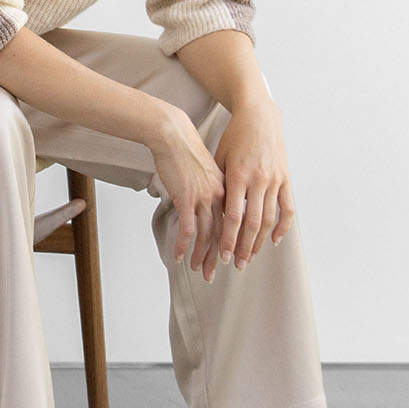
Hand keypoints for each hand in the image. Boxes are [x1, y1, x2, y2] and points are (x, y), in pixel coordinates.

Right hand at [149, 109, 226, 280]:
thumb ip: (212, 187)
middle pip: (224, 233)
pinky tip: (178, 256)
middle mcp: (220, 195)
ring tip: (196, 269)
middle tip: (213, 274)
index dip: (232, 244)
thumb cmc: (187, 149)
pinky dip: (183, 245)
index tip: (229, 258)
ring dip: (201, 255)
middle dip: (218, 257)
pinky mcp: (186, 197)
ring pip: (207, 234)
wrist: (173, 133)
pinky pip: (187, 228)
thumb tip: (209, 203)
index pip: (235, 222)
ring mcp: (204, 197)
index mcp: (229, 188)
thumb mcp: (207, 169)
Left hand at [209, 99, 294, 270]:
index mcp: (238, 175)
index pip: (233, 216)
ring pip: (269, 219)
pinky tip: (274, 240)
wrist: (259, 116)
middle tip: (236, 264)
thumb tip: (213, 214)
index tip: (222, 255)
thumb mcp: (220, 158)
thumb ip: (220, 186)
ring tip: (250, 257)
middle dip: (243, 247)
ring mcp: (274, 180)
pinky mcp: (286, 178)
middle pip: (252, 223)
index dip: (227, 239)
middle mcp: (258, 179)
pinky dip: (283, 226)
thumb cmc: (234, 137)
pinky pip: (287, 208)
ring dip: (259, 242)